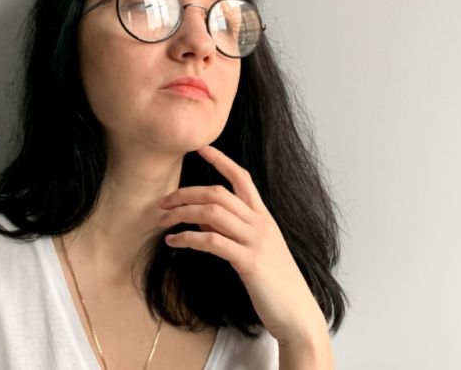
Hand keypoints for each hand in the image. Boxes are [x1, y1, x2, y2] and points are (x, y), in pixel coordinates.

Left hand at [157, 145, 329, 346]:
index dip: (221, 160)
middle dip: (186, 193)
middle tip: (163, 202)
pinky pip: (213, 241)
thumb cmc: (273, 282)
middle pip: (219, 193)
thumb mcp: (253, 249)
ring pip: (213, 212)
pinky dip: (188, 238)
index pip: (242, 178)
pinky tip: (174, 242)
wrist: (297, 312)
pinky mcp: (249, 262)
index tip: (200, 148)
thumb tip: (199, 215)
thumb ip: (230, 229)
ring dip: (182, 213)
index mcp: (263, 217)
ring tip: (163, 221)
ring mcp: (256, 241)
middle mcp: (260, 223)